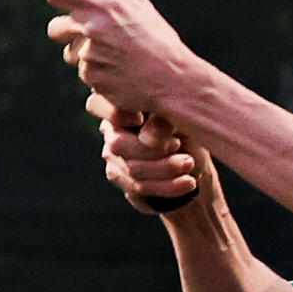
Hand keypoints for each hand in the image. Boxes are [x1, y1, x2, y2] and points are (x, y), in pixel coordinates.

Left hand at [44, 0, 193, 116]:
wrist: (172, 80)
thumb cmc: (160, 42)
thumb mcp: (139, 7)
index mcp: (101, 4)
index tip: (64, 1)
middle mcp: (90, 27)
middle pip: (55, 28)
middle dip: (66, 32)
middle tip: (85, 35)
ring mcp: (88, 55)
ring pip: (71, 54)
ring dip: (86, 56)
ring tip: (115, 59)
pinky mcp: (92, 78)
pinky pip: (86, 74)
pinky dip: (99, 75)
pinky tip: (121, 75)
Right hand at [85, 89, 209, 214]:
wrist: (195, 160)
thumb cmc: (187, 127)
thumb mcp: (181, 118)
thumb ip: (162, 121)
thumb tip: (147, 137)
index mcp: (120, 103)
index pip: (97, 105)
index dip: (114, 114)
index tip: (138, 118)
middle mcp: (110, 129)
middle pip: (119, 144)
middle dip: (153, 149)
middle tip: (178, 144)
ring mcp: (113, 156)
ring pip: (132, 169)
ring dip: (165, 168)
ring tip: (189, 163)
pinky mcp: (122, 180)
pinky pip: (140, 187)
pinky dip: (169, 186)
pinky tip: (189, 182)